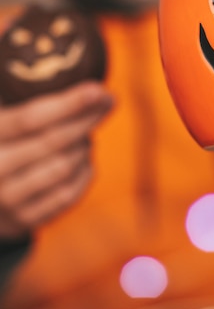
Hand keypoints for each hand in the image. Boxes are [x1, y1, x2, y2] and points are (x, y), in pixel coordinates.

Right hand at [0, 82, 112, 238]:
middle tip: (108, 101)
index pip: (31, 118)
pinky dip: (84, 172)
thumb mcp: (7, 117)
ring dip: (83, 146)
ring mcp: (8, 198)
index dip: (69, 103)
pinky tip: (84, 159)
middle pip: (54, 141)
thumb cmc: (4, 140)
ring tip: (84, 134)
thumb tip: (94, 91)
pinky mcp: (24, 219)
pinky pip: (68, 194)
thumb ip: (33, 101)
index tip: (99, 90)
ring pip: (64, 166)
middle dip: (87, 118)